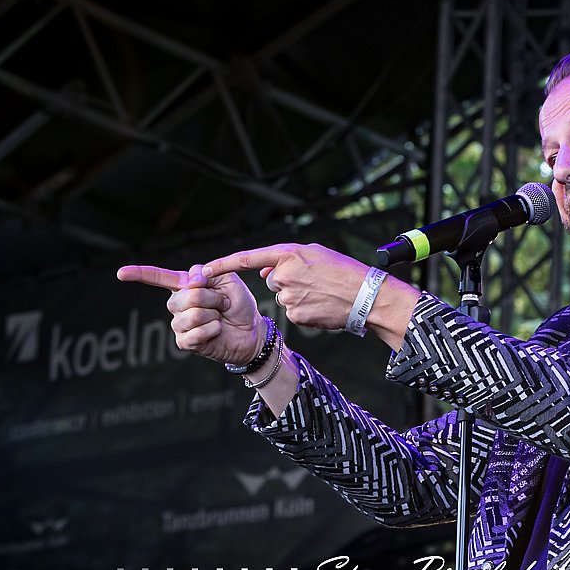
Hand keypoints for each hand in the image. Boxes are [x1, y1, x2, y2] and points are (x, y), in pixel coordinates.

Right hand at [116, 263, 265, 364]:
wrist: (251, 331)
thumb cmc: (238, 304)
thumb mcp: (228, 280)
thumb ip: (208, 273)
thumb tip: (190, 282)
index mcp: (184, 286)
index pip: (158, 278)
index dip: (139, 274)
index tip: (120, 274)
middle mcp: (177, 304)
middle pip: (185, 297)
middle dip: (212, 298)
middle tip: (223, 304)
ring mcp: (179, 324)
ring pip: (192, 314)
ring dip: (214, 314)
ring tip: (220, 317)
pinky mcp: (184, 342)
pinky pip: (195, 333)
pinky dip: (213, 329)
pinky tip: (217, 330)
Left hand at [204, 243, 369, 330]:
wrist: (365, 296)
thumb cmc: (344, 272)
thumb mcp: (315, 254)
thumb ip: (287, 260)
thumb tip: (265, 273)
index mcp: (288, 254)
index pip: (247, 259)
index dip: (223, 264)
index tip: (204, 270)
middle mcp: (284, 275)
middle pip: (273, 281)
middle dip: (288, 282)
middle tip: (314, 282)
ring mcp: (288, 297)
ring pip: (283, 298)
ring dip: (298, 297)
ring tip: (321, 294)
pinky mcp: (295, 315)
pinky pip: (293, 312)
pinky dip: (305, 310)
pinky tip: (321, 306)